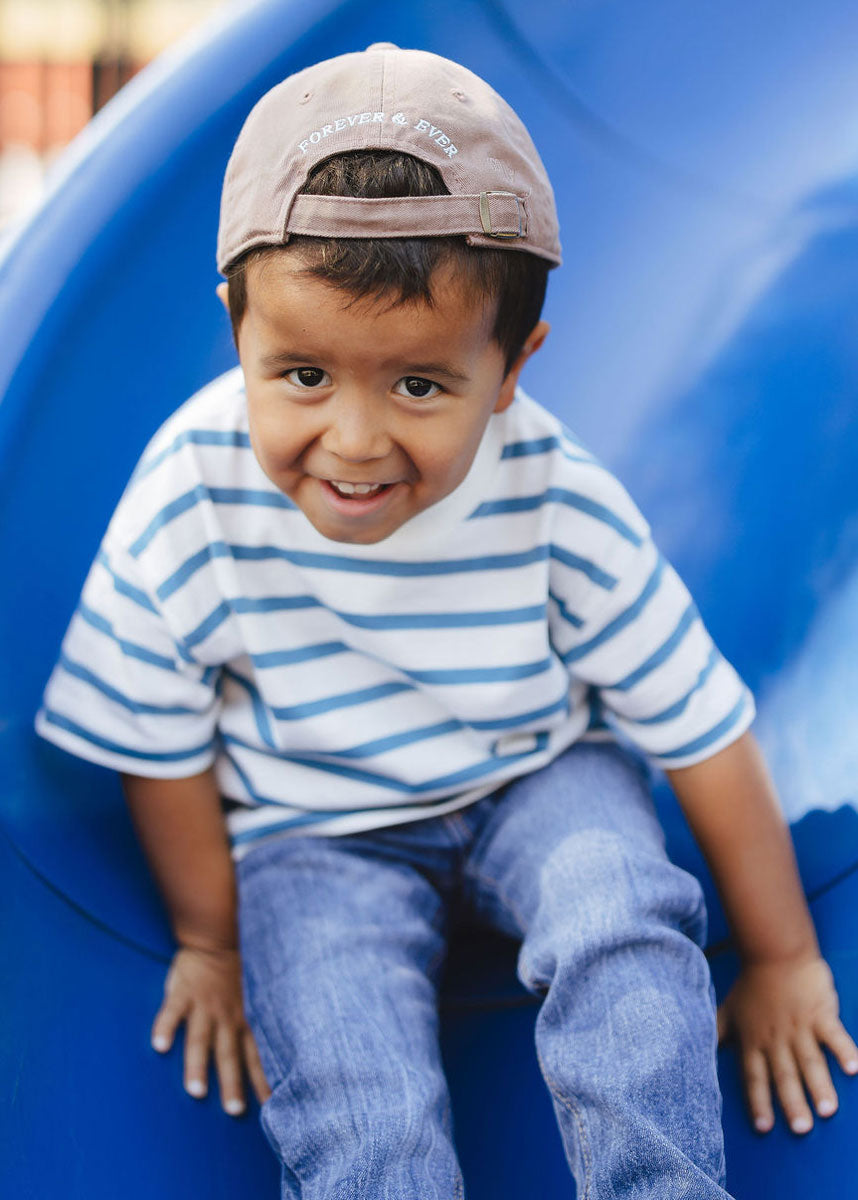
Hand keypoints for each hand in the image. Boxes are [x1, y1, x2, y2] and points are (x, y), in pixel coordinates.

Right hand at [151, 944, 271, 1115]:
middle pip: (229, 1054)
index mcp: (245, 1018)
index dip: (263, 1079)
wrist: (218, 935)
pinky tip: (160, 1045)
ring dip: (198, 1065)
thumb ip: (260, 1019)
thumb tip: (281, 1044)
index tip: (272, 1105)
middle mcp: (226, 1016)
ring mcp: (203, 1006)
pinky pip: (172, 1012)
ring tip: (196, 1090)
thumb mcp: (257, 993)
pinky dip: (166, 1028)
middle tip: (234, 1110)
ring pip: (201, 1039)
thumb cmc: (238, 968)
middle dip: (232, 1083)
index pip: (256, 1054)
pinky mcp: (182, 994)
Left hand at [717, 954, 857, 1133]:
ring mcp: (799, 1026)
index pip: (754, 1076)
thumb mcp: (728, 1009)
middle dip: (792, 1102)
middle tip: (801, 1129)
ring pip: (810, 1060)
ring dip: (819, 1085)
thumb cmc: (751, 983)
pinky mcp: (820, 1013)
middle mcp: (776, 1038)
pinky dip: (844, 1050)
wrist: (773, 951)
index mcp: (754, 1040)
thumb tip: (700, 1048)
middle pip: (784, 1074)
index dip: (758, 1101)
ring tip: (828, 1109)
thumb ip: (718, 1032)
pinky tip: (854, 1068)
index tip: (763, 1127)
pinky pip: (834, 1035)